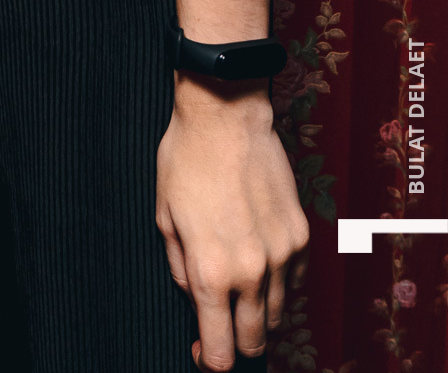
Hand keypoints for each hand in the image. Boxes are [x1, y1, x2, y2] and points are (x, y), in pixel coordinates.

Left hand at [156, 77, 308, 368]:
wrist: (226, 116)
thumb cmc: (187, 160)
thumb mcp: (165, 217)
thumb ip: (181, 268)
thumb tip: (196, 297)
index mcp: (210, 270)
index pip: (220, 349)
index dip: (210, 359)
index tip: (203, 350)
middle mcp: (251, 271)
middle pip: (254, 342)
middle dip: (236, 342)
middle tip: (221, 324)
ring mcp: (282, 255)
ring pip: (276, 313)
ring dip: (257, 312)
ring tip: (238, 284)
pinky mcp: (300, 236)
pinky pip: (293, 280)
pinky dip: (277, 281)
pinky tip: (259, 258)